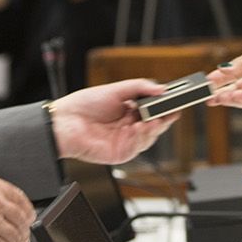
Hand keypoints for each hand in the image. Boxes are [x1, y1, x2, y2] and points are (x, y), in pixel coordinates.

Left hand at [50, 79, 176, 164]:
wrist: (64, 121)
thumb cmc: (84, 105)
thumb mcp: (116, 90)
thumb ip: (139, 88)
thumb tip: (161, 89)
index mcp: (130, 112)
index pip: (154, 111)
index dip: (166, 107)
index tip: (177, 101)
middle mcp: (129, 127)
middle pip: (155, 126)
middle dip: (165, 118)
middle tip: (173, 110)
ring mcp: (125, 141)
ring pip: (149, 137)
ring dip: (154, 128)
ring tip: (155, 119)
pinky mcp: (119, 153)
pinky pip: (136, 147)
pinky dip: (140, 137)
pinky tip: (139, 127)